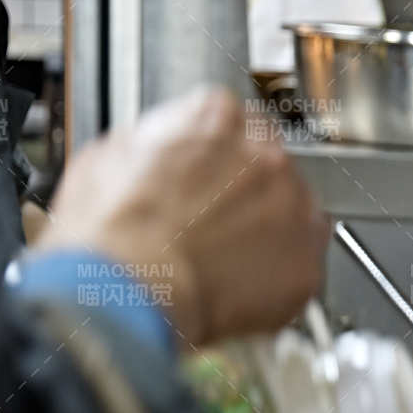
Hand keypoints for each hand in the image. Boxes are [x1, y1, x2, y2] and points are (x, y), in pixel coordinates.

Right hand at [34, 87, 328, 345]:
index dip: (218, 166)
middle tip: (216, 234)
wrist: (128, 292)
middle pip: (270, 173)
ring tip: (228, 269)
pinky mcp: (304, 267)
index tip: (208, 188)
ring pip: (294, 222)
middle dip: (248, 202)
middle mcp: (265, 155)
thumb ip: (152, 148)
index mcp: (217, 117)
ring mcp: (292, 212)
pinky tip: (244, 296)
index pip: (235, 129)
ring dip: (270, 242)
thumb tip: (154, 161)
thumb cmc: (110, 234)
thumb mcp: (108, 158)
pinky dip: (280, 288)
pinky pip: (302, 274)